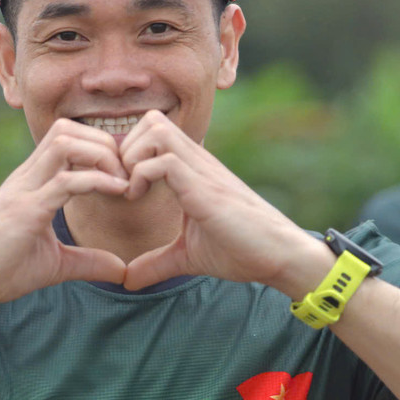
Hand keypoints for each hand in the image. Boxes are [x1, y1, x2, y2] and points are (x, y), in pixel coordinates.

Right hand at [0, 118, 130, 305]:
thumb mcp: (55, 264)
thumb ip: (89, 261)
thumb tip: (122, 269)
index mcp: (31, 182)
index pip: (66, 139)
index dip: (100, 148)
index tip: (123, 176)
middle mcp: (26, 177)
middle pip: (67, 129)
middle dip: (105, 144)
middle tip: (127, 175)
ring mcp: (24, 190)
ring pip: (66, 142)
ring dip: (102, 155)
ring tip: (122, 182)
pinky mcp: (26, 210)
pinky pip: (67, 180)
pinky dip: (98, 180)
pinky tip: (118, 192)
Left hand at [117, 111, 318, 291]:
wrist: (280, 256)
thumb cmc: (241, 250)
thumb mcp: (186, 257)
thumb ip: (156, 263)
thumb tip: (126, 280)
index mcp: (191, 170)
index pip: (153, 131)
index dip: (127, 153)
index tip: (120, 187)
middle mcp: (196, 161)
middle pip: (151, 119)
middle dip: (125, 147)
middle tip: (119, 184)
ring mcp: (201, 170)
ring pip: (156, 129)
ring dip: (132, 156)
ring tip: (129, 190)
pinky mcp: (205, 188)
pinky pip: (165, 161)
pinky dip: (141, 175)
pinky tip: (137, 199)